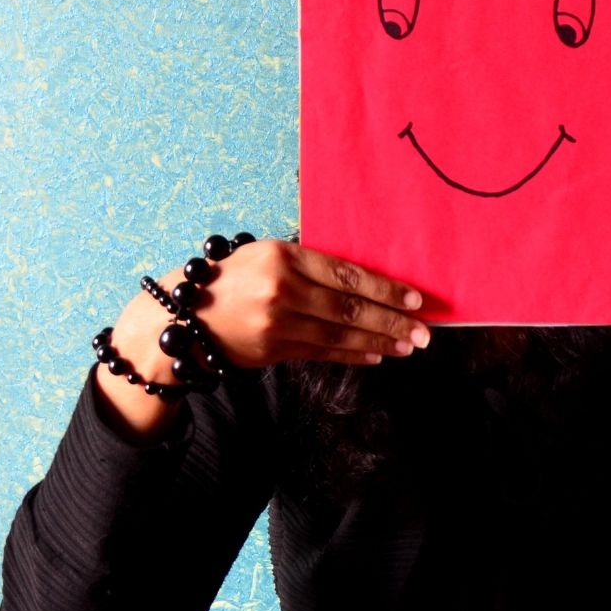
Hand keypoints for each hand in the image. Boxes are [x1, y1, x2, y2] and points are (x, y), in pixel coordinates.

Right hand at [184, 240, 430, 368]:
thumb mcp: (268, 255)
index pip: (346, 274)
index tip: (414, 300)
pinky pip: (322, 354)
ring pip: (340, 336)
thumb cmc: (234, 277)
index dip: (384, 290)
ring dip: (379, 342)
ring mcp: (276, 323)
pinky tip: (376, 355)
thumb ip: (311, 265)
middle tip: (424, 332)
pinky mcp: (273, 350)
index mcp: (284, 257)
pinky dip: (352, 356)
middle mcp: (282, 290)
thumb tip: (366, 281)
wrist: (185, 313)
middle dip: (392, 322)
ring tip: (408, 346)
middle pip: (349, 309)